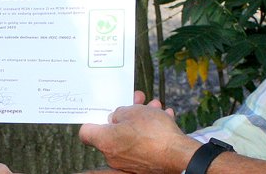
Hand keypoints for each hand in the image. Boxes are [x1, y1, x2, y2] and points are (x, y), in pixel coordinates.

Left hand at [79, 91, 199, 173]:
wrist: (179, 155)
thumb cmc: (154, 132)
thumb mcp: (134, 111)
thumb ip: (121, 112)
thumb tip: (117, 117)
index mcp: (105, 141)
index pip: (86, 132)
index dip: (93, 120)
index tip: (103, 112)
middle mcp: (113, 155)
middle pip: (113, 131)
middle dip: (127, 114)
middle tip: (137, 101)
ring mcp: (129, 162)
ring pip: (131, 136)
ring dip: (143, 119)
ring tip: (156, 107)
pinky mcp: (144, 165)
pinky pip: (145, 144)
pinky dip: (153, 132)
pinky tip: (165, 118)